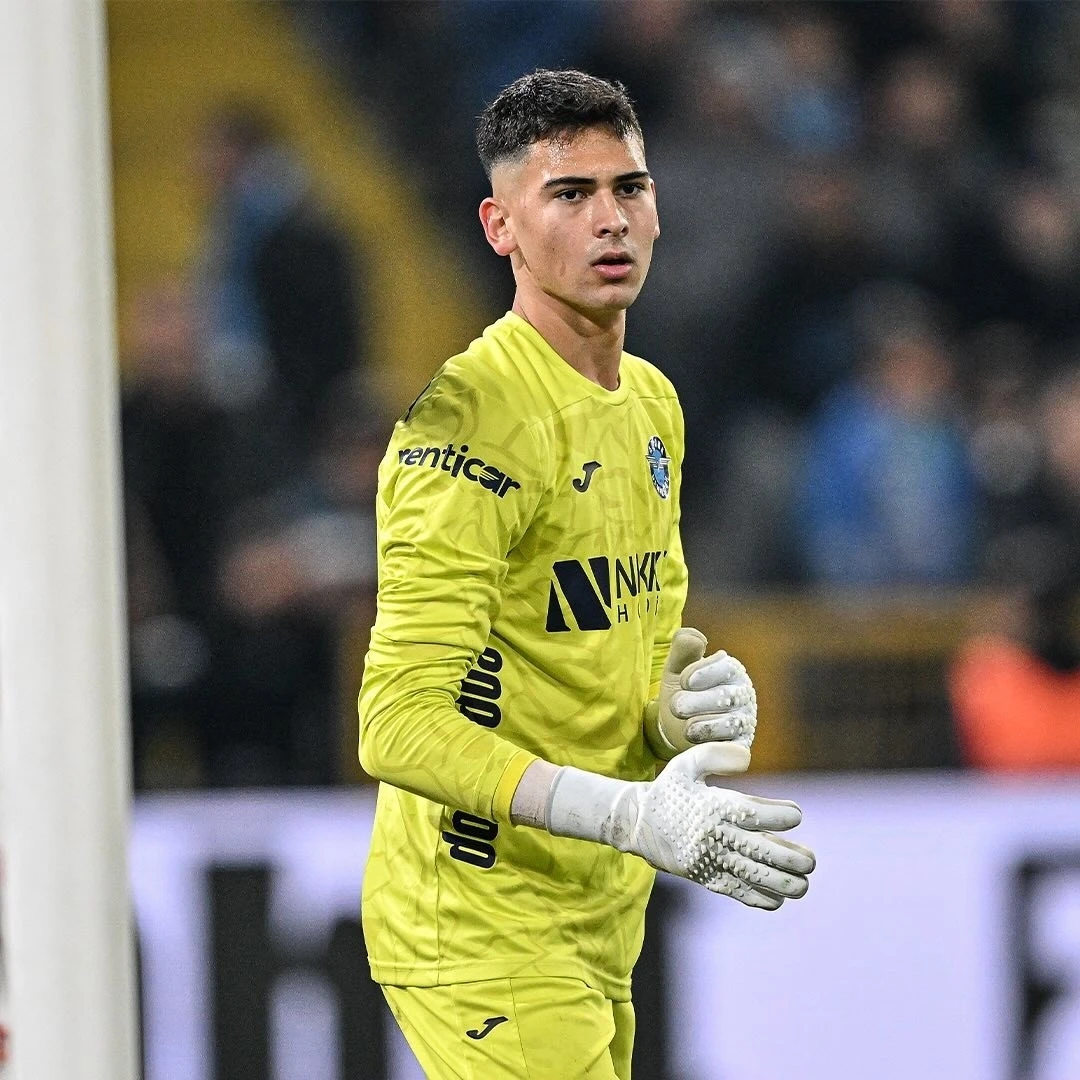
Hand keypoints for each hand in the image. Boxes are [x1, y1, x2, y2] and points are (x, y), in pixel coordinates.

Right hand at [547, 743, 813, 909]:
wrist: (636, 822)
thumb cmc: (669, 789)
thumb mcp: (686, 763)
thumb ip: (717, 755)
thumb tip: (748, 758)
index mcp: (715, 807)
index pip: (757, 814)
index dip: (783, 816)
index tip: (795, 815)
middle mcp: (716, 835)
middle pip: (761, 851)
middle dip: (792, 859)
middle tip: (811, 861)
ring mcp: (710, 859)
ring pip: (753, 876)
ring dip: (782, 884)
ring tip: (803, 885)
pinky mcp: (704, 877)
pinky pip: (735, 891)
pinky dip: (758, 898)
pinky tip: (778, 900)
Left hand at [645, 628, 756, 758]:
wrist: (673, 727)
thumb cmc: (680, 692)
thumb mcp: (675, 668)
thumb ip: (683, 649)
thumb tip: (695, 638)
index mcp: (730, 670)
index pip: (726, 668)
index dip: (704, 673)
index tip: (684, 681)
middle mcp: (743, 694)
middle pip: (727, 696)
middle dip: (698, 702)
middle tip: (676, 706)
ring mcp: (744, 722)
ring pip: (731, 724)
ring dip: (704, 726)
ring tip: (687, 728)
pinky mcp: (739, 747)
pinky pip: (735, 750)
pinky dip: (718, 748)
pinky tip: (700, 745)